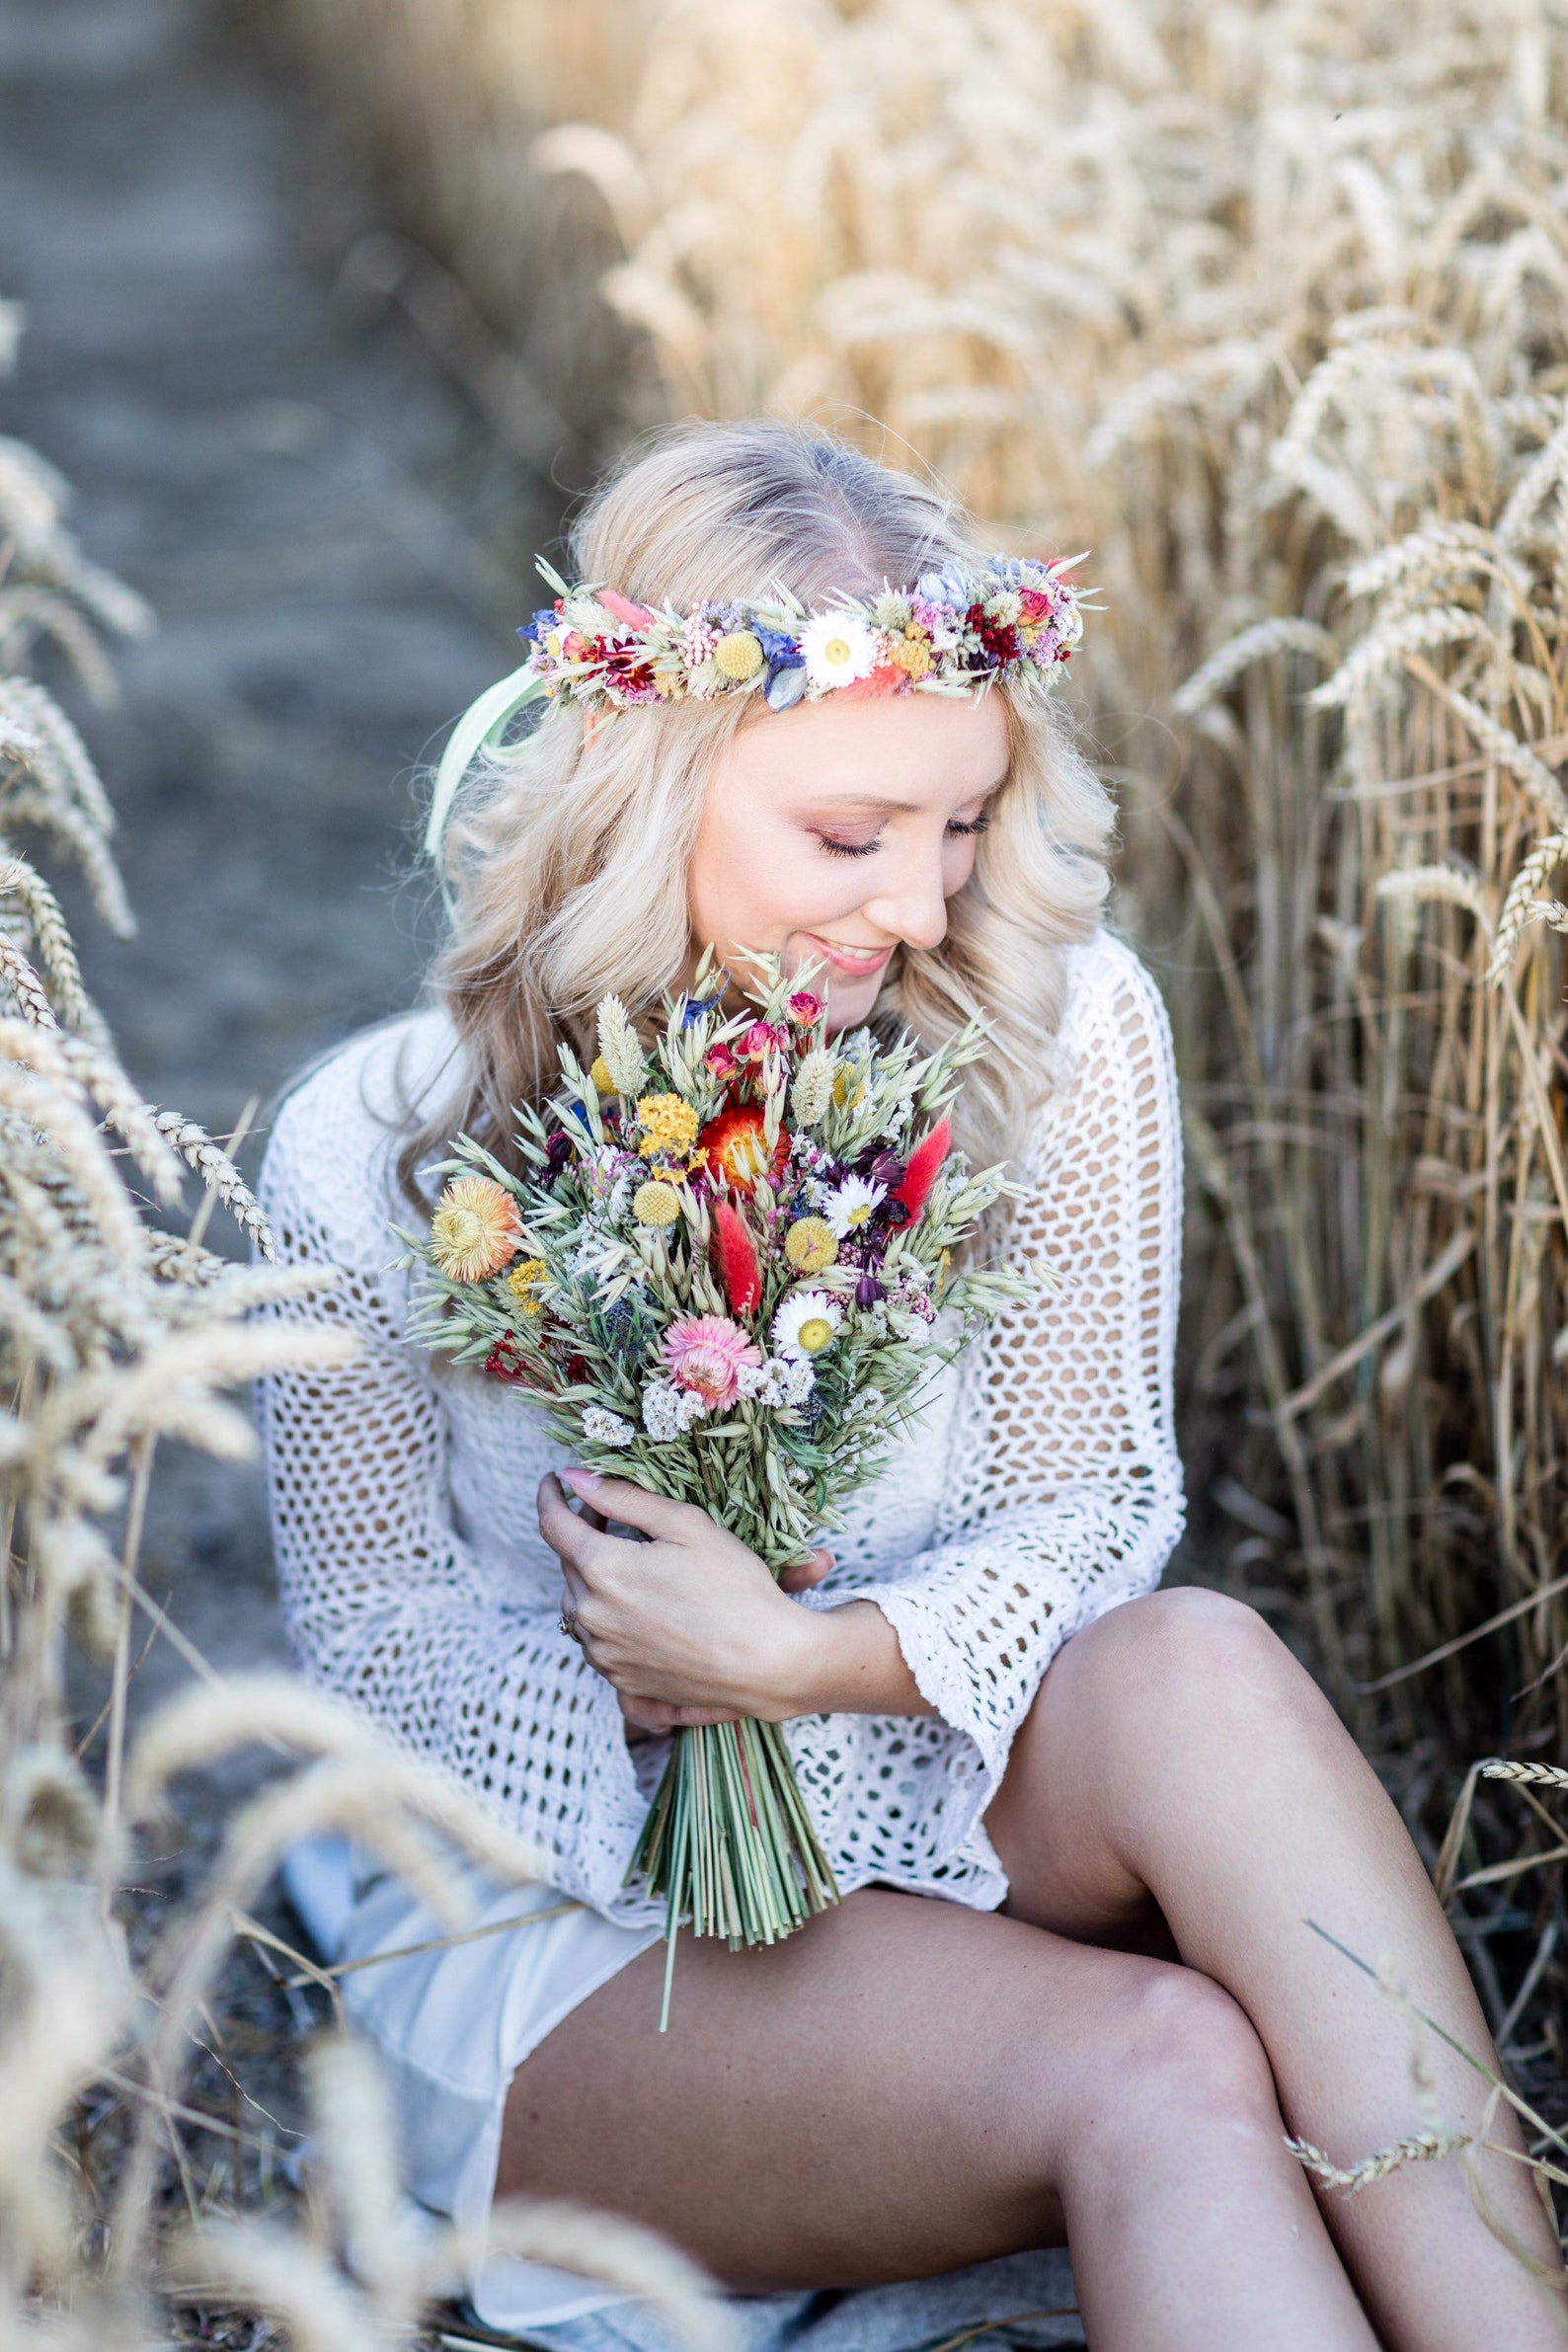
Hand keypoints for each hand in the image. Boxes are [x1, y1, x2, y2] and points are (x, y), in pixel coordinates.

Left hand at [536, 1469, 832, 1726]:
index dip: (549, 1497)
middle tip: (611, 1515)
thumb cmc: (735, 1588)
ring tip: (628, 1561)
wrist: (768, 1663)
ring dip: (592, 1577)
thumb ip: (623, 1497)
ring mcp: (604, 1653)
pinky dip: (605, 1615)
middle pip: (568, 1563)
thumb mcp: (685, 1525)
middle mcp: (591, 1616)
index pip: (554, 1526)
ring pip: (578, 1604)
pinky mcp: (621, 1679)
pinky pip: (596, 1639)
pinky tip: (639, 1605)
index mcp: (602, 1571)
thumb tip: (573, 1478)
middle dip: (583, 1533)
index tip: (552, 1481)